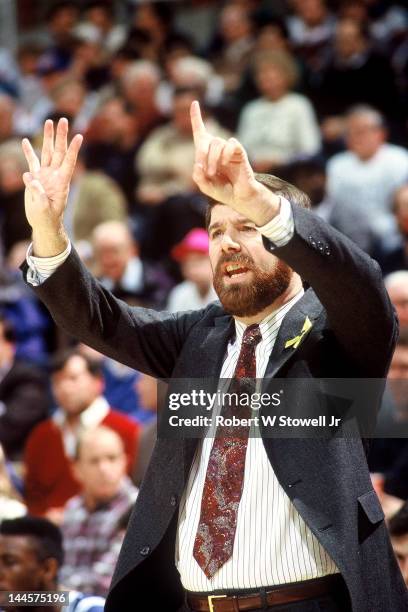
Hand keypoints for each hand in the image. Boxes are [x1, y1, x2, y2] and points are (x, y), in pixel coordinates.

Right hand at [22, 118, 81, 232]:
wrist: (44, 222)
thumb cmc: (47, 218)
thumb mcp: (43, 208)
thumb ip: (38, 193)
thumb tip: (29, 176)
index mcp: (61, 182)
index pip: (69, 162)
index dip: (73, 150)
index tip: (80, 137)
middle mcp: (55, 175)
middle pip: (59, 152)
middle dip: (61, 136)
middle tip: (64, 120)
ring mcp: (45, 175)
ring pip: (47, 152)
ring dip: (48, 137)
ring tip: (49, 121)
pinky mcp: (36, 177)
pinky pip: (32, 161)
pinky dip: (29, 152)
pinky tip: (26, 141)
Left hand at [190, 101, 278, 225]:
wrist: (238, 197)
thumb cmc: (222, 190)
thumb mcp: (205, 185)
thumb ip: (198, 176)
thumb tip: (197, 164)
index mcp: (207, 154)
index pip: (200, 132)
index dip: (196, 118)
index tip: (194, 103)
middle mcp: (217, 149)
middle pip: (207, 141)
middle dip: (202, 155)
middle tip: (206, 171)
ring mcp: (229, 149)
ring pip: (217, 143)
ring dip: (212, 159)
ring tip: (213, 173)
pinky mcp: (239, 152)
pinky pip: (232, 144)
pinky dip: (226, 153)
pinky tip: (225, 163)